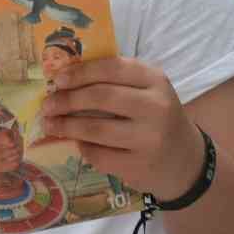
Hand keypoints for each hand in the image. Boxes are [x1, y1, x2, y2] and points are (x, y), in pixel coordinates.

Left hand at [40, 57, 207, 200]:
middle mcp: (156, 106)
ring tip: (50, 124)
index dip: (80, 72)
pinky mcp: (139, 164)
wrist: (185, 159)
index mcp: (155, 80)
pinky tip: (78, 143)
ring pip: (96, 129)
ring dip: (66, 126)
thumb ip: (114, 81)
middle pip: (101, 97)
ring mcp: (150, 138)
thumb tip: (63, 79)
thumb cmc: (155, 117)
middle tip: (48, 105)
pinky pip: (99, 154)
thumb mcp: (146, 91)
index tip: (57, 80)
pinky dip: (83, 148)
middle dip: (67, 100)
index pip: (112, 68)